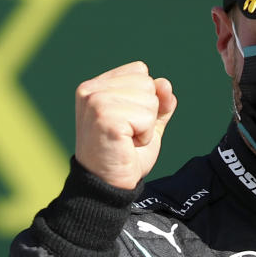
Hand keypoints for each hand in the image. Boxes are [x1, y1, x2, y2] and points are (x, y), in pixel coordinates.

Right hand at [74, 61, 176, 188]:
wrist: (109, 185)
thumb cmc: (125, 154)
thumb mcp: (146, 123)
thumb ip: (158, 101)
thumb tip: (164, 83)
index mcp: (95, 86)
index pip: (139, 71)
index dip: (143, 99)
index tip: (126, 122)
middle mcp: (90, 90)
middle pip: (147, 82)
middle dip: (146, 112)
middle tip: (126, 134)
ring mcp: (95, 102)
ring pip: (149, 99)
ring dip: (146, 125)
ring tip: (126, 140)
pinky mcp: (105, 118)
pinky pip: (147, 117)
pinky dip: (144, 135)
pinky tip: (126, 145)